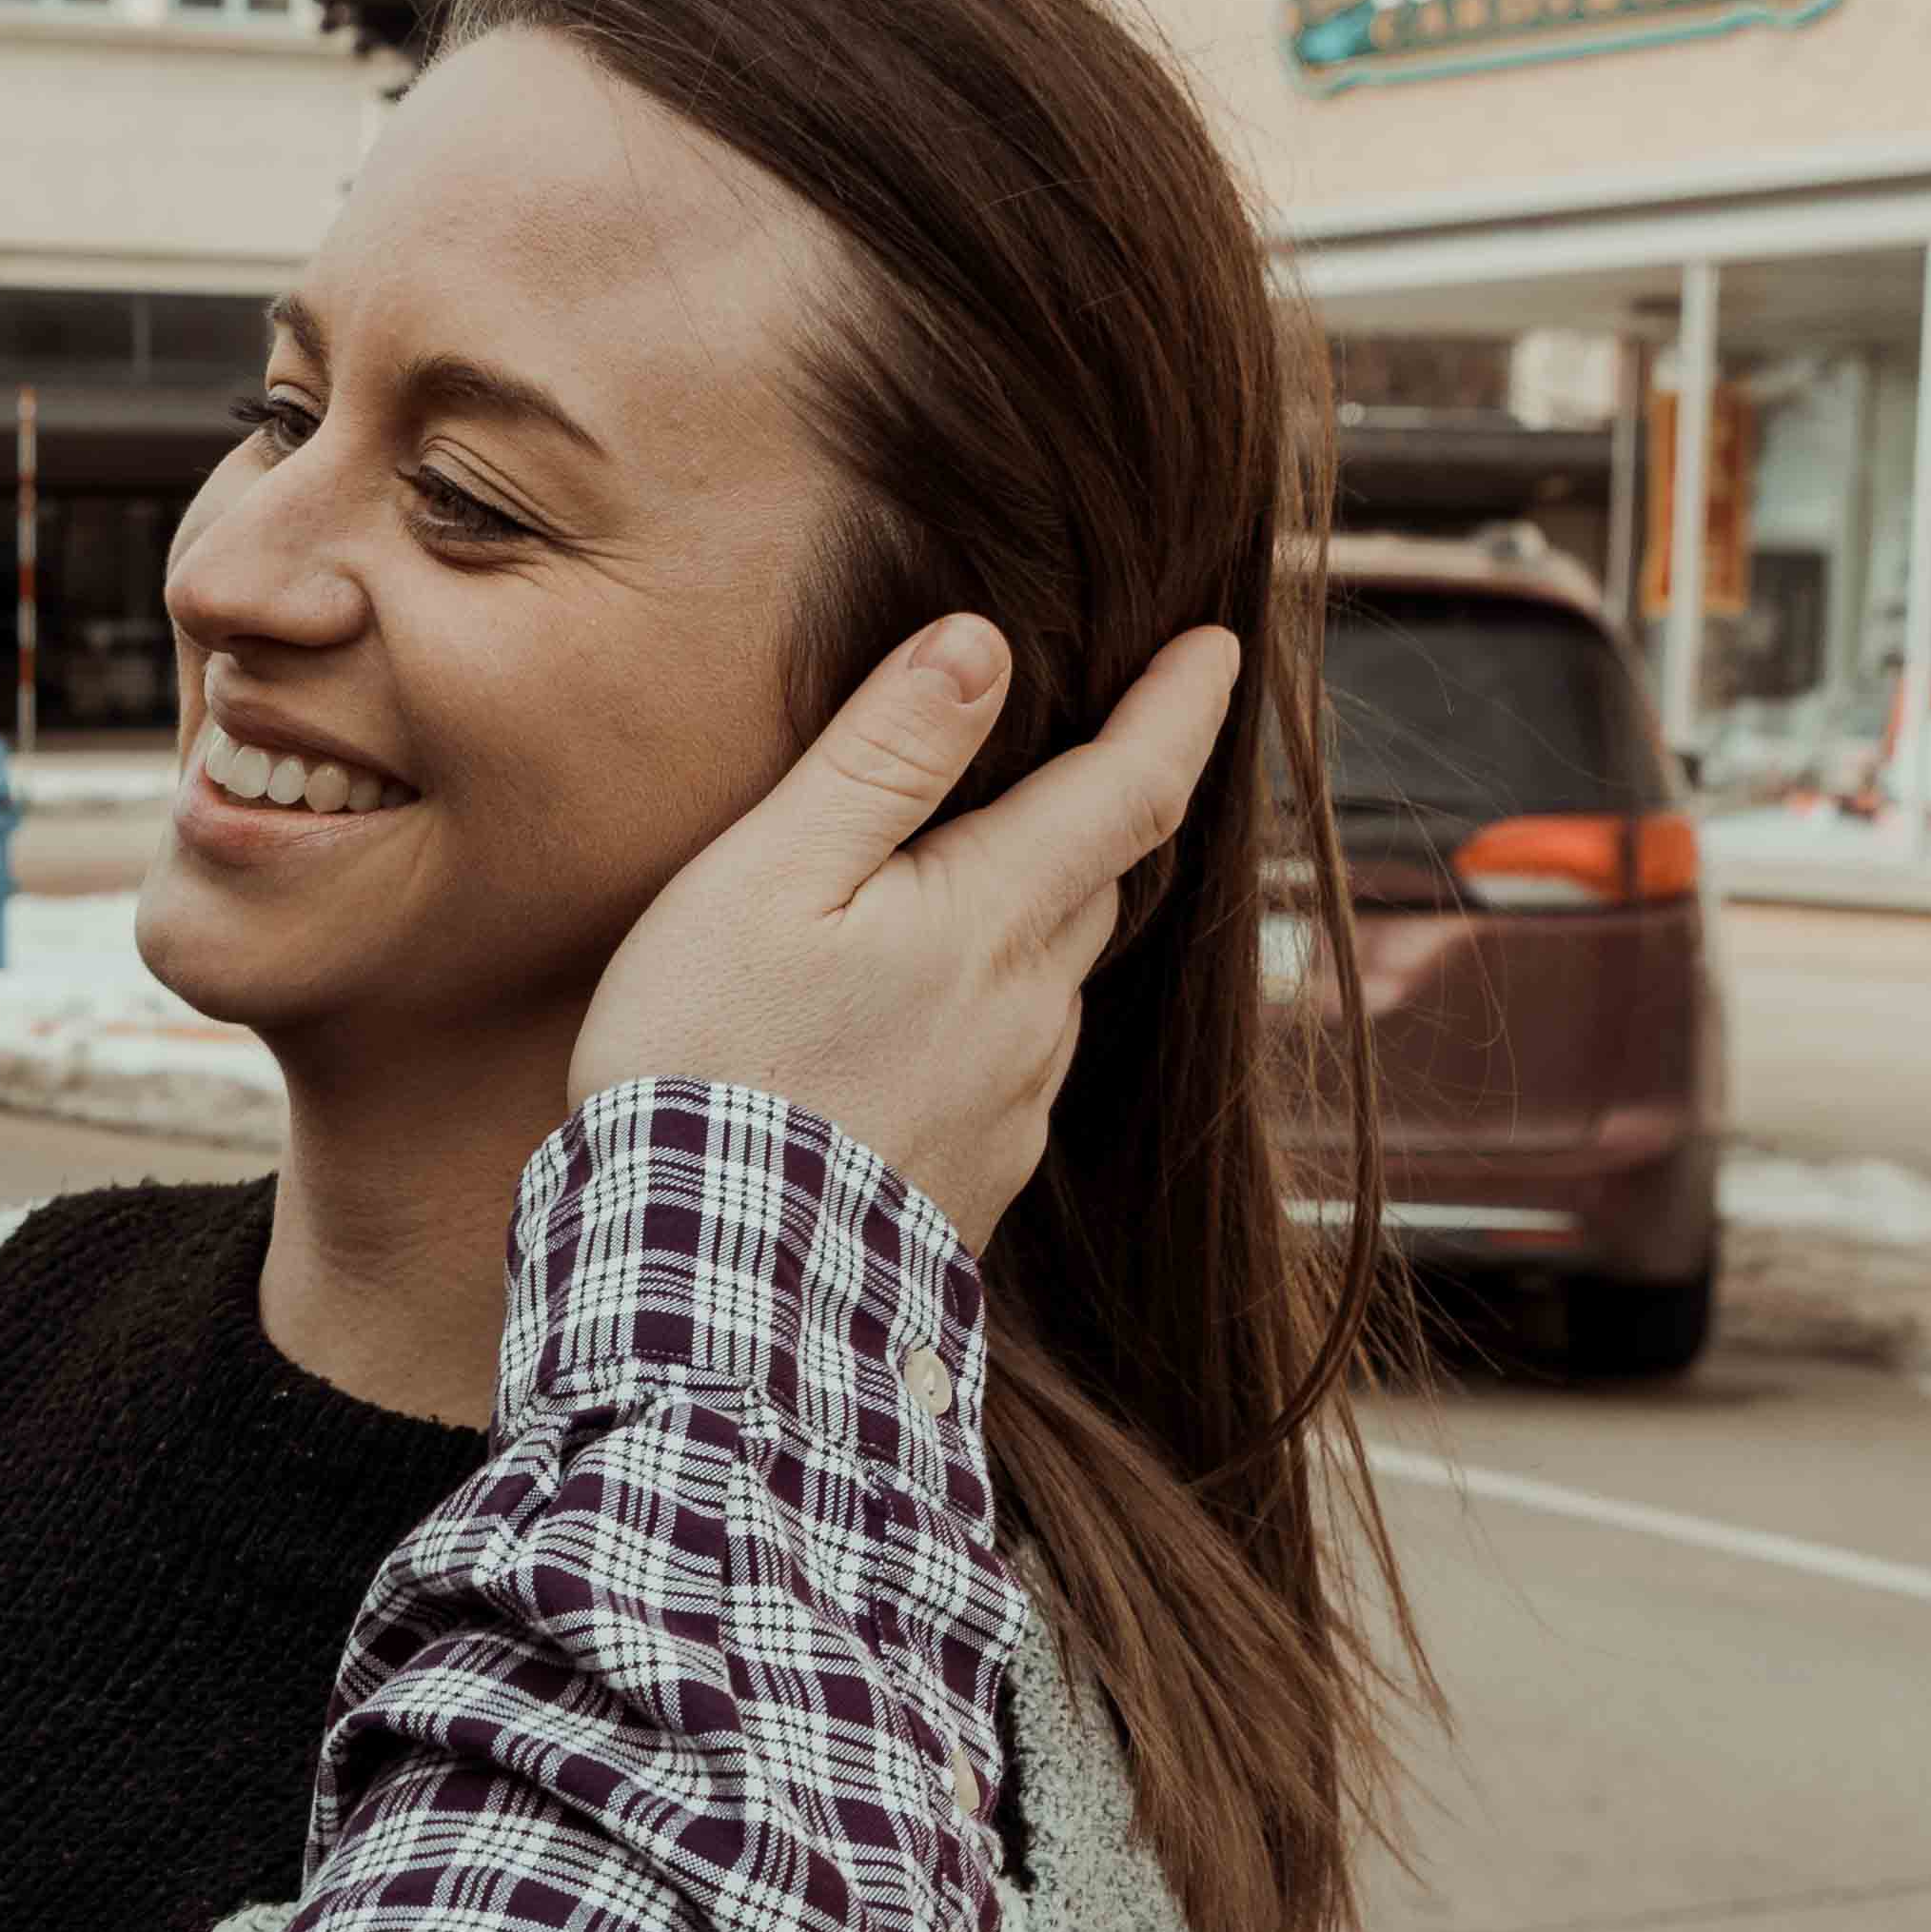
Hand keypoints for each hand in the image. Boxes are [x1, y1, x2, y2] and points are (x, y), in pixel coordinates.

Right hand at [570, 615, 1240, 1240]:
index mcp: (994, 916)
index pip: (1131, 788)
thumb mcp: (771, 877)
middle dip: (1103, 809)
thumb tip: (981, 645)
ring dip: (1028, 921)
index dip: (1181, 709)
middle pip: (1100, 879)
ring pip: (1052, 977)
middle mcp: (1035, 1009)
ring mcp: (1017, 1103)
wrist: (713, 1286)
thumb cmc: (713, 1062)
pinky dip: (982, 1019)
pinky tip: (899, 1036)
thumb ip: (883, 758)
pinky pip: (1011, 1067)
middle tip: (1081, 751)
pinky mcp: (980, 1176)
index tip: (1217, 647)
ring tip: (942, 905)